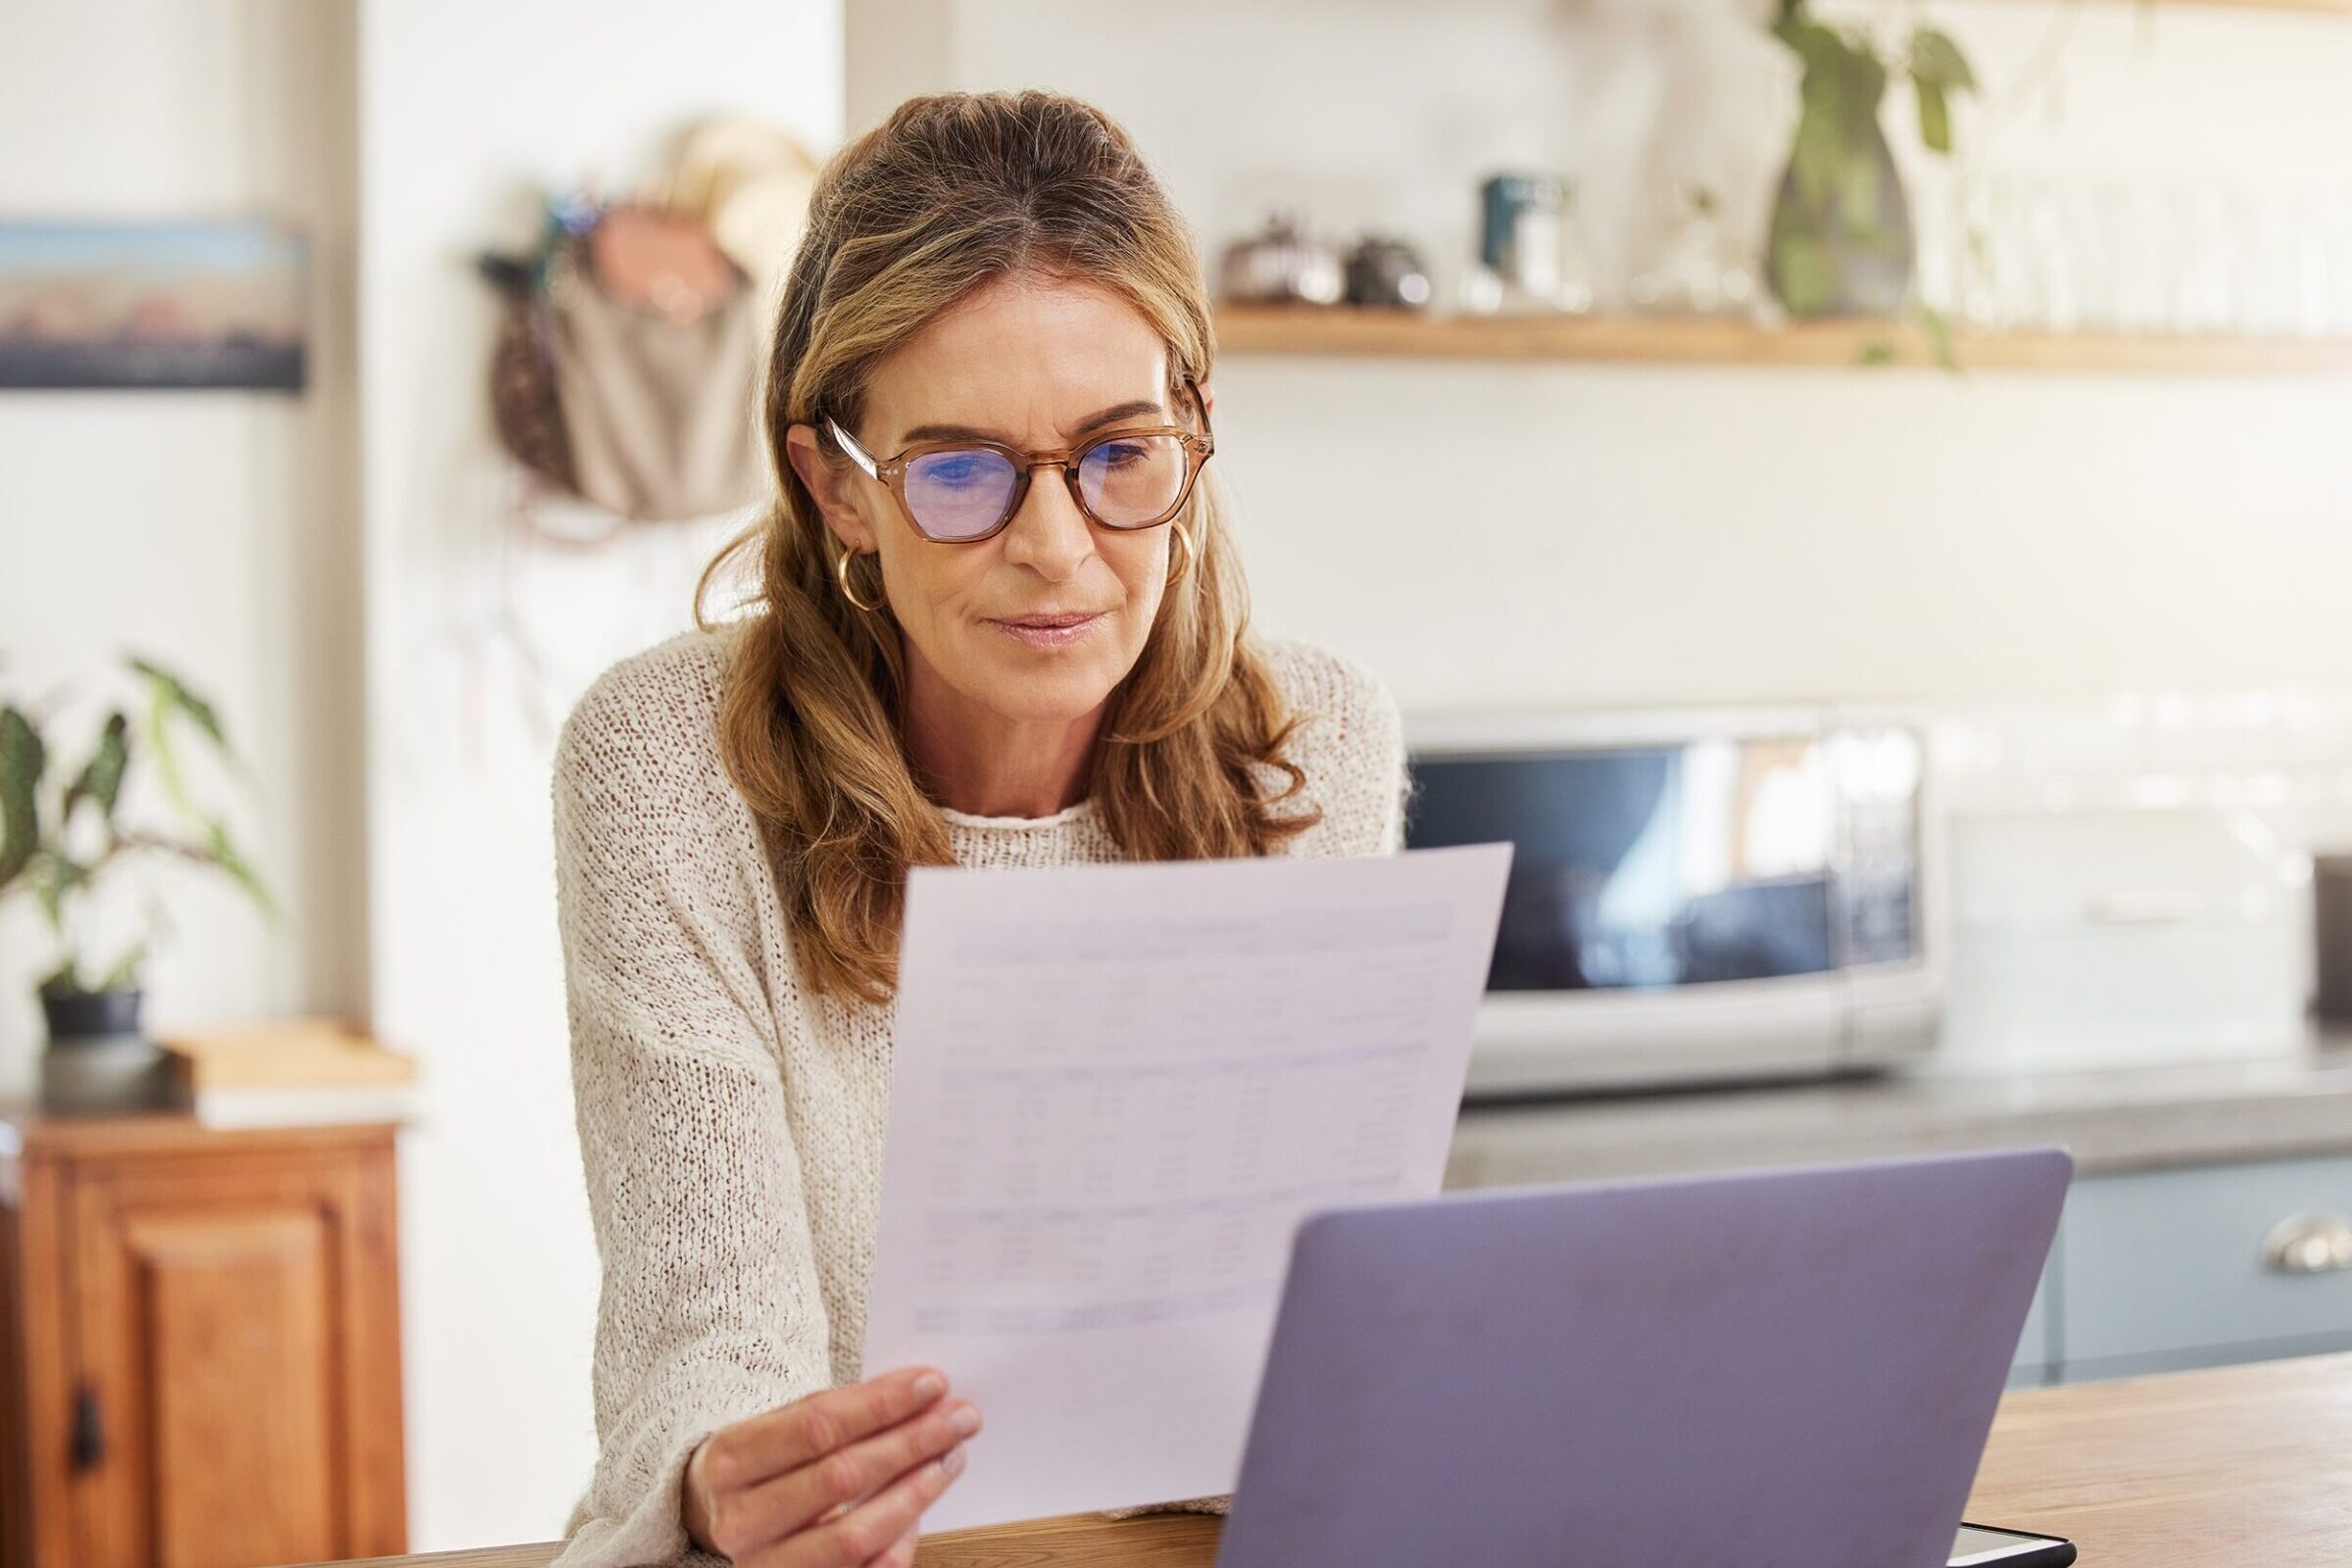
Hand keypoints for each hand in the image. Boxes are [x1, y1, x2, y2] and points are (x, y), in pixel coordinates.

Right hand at [682, 1365, 980, 1565]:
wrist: (723, 1522)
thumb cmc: (763, 1467)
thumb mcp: (779, 1428)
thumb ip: (839, 1412)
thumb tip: (921, 1395)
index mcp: (730, 1461)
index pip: (817, 1427)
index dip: (881, 1405)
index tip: (931, 1384)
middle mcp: (739, 1520)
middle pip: (841, 1477)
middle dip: (911, 1443)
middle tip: (959, 1419)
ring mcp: (764, 1566)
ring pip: (855, 1534)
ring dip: (916, 1492)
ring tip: (950, 1458)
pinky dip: (900, 1542)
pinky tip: (921, 1509)